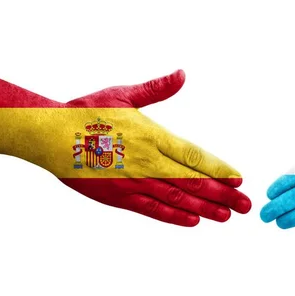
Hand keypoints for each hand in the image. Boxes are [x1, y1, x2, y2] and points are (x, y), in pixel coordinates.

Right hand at [45, 71, 250, 226]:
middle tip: (245, 205)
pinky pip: (152, 210)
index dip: (218, 169)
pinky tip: (193, 221)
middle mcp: (147, 161)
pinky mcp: (119, 197)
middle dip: (222, 194)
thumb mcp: (123, 94)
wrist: (49, 136)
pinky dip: (174, 217)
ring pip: (177, 199)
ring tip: (227, 216)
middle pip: (192, 181)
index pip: (194, 156)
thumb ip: (157, 89)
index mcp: (152, 135)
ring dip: (205, 208)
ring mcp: (134, 182)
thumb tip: (182, 74)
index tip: (239, 178)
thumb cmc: (86, 112)